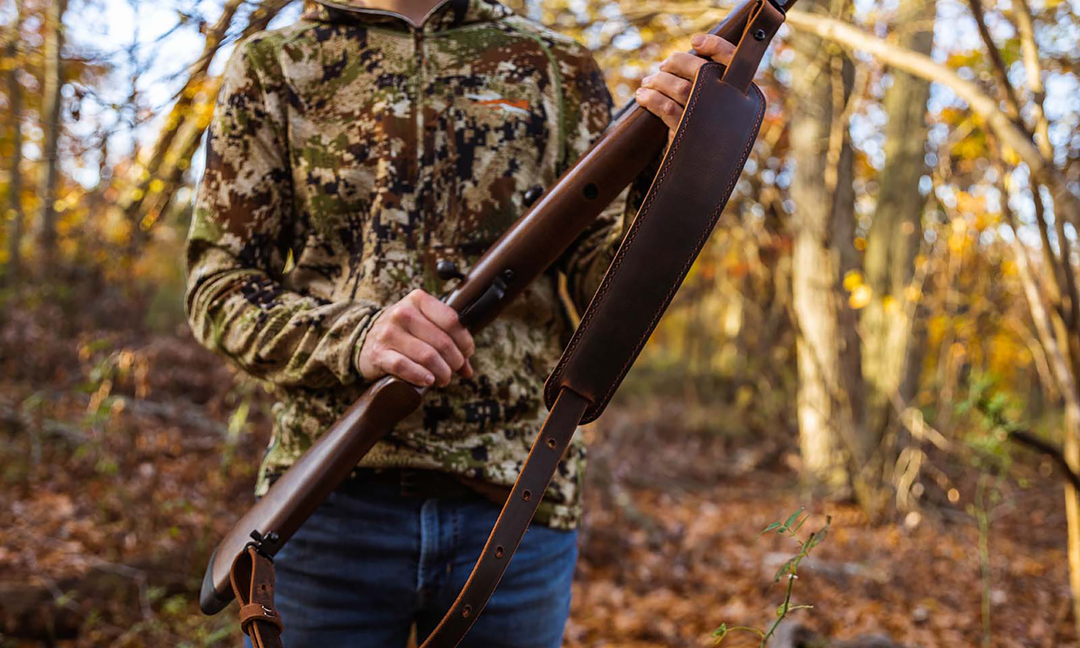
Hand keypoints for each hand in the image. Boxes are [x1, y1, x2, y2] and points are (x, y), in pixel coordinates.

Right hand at [359, 289, 474, 387]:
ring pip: (427, 356)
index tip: (467, 353)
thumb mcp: (425, 326)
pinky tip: (428, 381)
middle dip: (455, 361)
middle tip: (456, 370)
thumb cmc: (404, 332)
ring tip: (444, 379)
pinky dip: (420, 376)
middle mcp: (402, 313)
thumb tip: (468, 370)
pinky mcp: (379, 353)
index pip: (452, 321)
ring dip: (442, 372)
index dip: (465, 341)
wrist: (366, 339)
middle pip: (442, 341)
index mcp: (418, 300)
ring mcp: (389, 333)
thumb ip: (448, 341)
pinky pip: (404, 366)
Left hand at [635, 33, 735, 131]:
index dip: (716, 45)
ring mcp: (710, 123)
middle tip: (662, 67)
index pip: (734, 61)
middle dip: (677, 63)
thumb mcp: (714, 113)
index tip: (695, 41)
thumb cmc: (706, 139)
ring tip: (647, 83)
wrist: (702, 179)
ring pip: (681, 88)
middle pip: (702, 71)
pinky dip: (651, 99)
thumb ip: (708, 88)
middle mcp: (732, 108)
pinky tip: (641, 97)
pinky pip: (667, 109)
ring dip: (659, 81)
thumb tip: (684, 60)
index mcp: (744, 98)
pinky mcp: (688, 136)